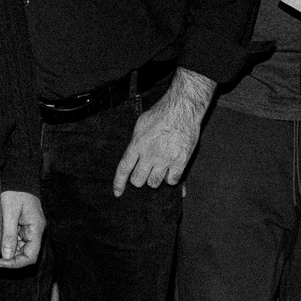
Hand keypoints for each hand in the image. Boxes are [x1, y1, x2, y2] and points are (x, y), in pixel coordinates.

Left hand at [1, 191, 45, 267]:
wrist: (18, 175)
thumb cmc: (15, 191)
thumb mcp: (9, 212)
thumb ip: (9, 234)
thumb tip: (7, 256)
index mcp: (36, 228)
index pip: (31, 256)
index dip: (16, 263)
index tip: (0, 262)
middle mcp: (35, 230)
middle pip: (26, 254)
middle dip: (11, 258)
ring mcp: (30, 228)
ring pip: (21, 248)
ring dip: (9, 251)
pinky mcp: (23, 224)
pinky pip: (17, 239)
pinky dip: (8, 243)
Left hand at [112, 67, 213, 195]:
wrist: (183, 107)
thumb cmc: (162, 112)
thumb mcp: (141, 124)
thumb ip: (136, 142)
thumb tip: (133, 156)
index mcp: (137, 143)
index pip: (124, 168)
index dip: (119, 183)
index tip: (118, 193)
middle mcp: (149, 153)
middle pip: (138, 180)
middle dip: (139, 178)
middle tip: (145, 172)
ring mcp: (165, 159)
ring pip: (154, 183)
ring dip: (154, 179)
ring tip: (159, 169)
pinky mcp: (180, 161)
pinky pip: (172, 180)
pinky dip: (170, 178)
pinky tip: (171, 170)